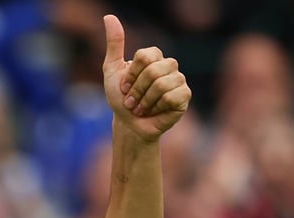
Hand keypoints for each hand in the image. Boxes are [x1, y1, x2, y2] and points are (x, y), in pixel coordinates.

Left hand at [101, 15, 189, 141]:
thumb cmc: (121, 99)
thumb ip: (114, 44)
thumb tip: (108, 16)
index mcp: (154, 56)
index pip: (145, 56)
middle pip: (153, 71)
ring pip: (161, 85)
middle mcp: (169, 65)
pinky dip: (156, 107)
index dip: (131, 75)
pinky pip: (171, 97)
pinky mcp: (185, 96)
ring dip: (144, 101)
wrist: (129, 124)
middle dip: (136, 90)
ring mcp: (179, 80)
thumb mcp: (112, 70)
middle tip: (131, 101)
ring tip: (140, 108)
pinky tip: (154, 112)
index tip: (124, 86)